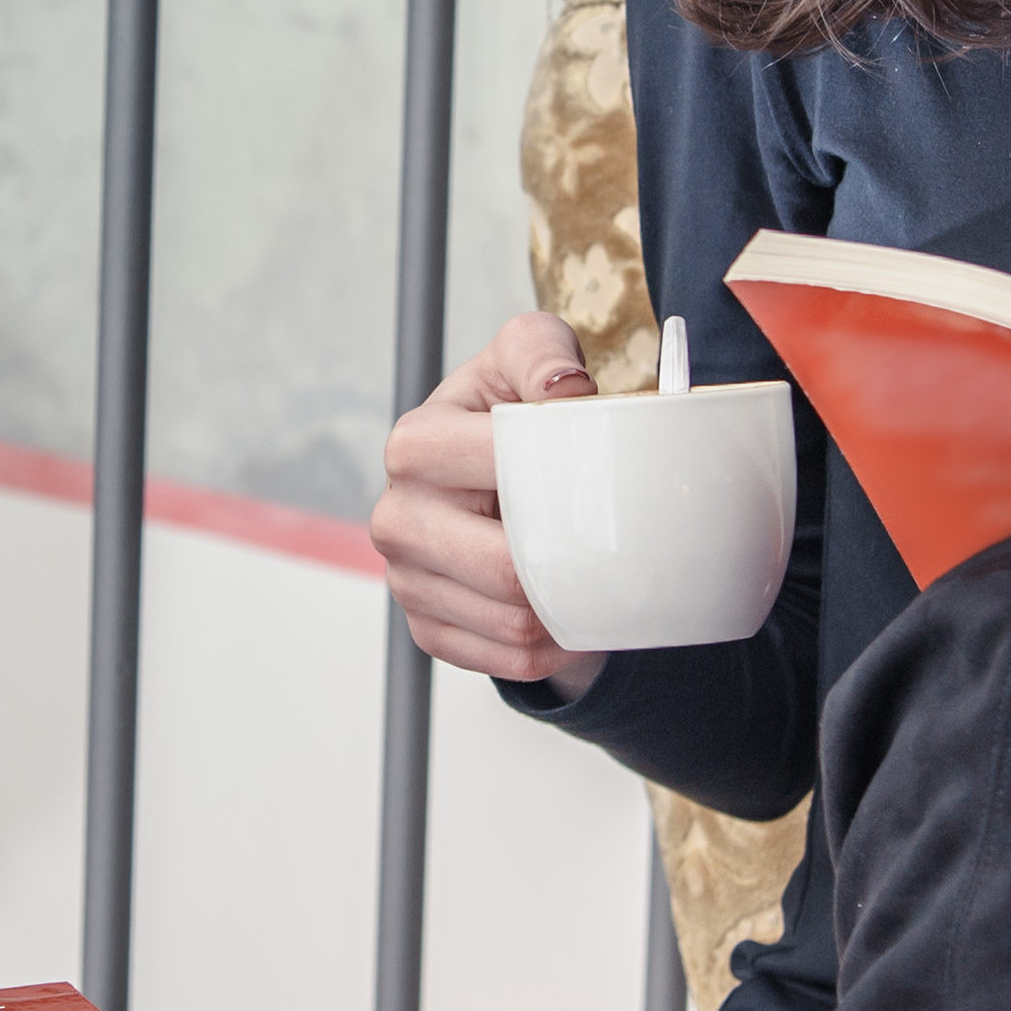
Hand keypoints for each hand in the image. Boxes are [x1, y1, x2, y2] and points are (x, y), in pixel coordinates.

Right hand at [372, 313, 602, 697]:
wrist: (483, 473)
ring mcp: (405, 579)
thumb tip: (564, 389)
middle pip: (503, 568)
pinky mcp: (426, 628)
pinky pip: (506, 660)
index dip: (565, 479)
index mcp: (414, 445)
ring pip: (513, 623)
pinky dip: (554, 648)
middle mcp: (396, 516)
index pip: (500, 473)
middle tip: (614, 544)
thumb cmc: (511, 408)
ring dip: (570, 613)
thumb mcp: (528, 353)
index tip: (603, 475)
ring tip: (600, 579)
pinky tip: (572, 614)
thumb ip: (542, 350)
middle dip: (570, 562)